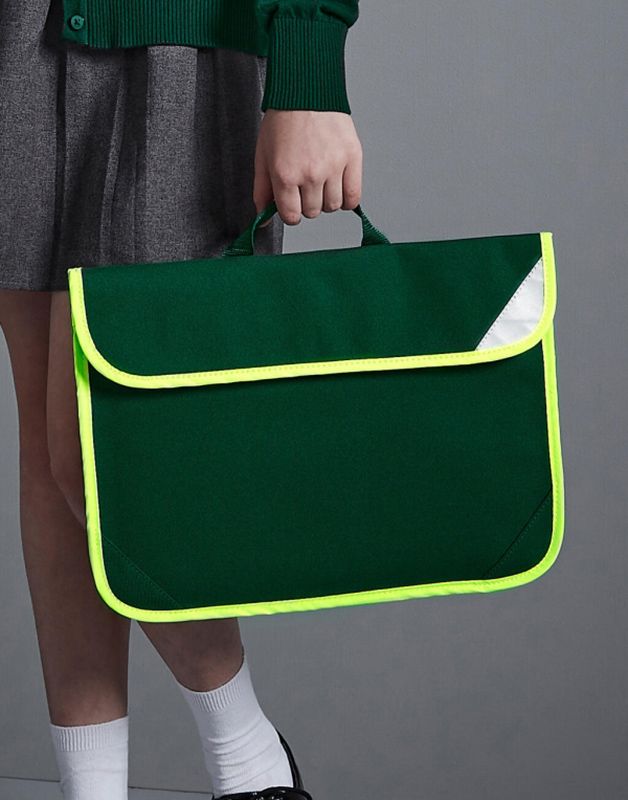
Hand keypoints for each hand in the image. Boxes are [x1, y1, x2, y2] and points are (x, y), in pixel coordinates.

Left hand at [253, 109, 362, 226]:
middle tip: (305, 184)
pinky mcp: (352, 158)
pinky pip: (354, 196)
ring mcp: (333, 167)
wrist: (306, 90)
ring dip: (326, 199)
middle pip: (313, 212)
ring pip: (333, 206)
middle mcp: (311, 174)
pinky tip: (339, 187)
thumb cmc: (283, 120)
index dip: (290, 212)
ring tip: (321, 181)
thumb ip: (262, 191)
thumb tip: (263, 219)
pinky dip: (347, 198)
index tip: (292, 202)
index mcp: (286, 174)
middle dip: (307, 203)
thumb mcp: (263, 156)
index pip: (292, 217)